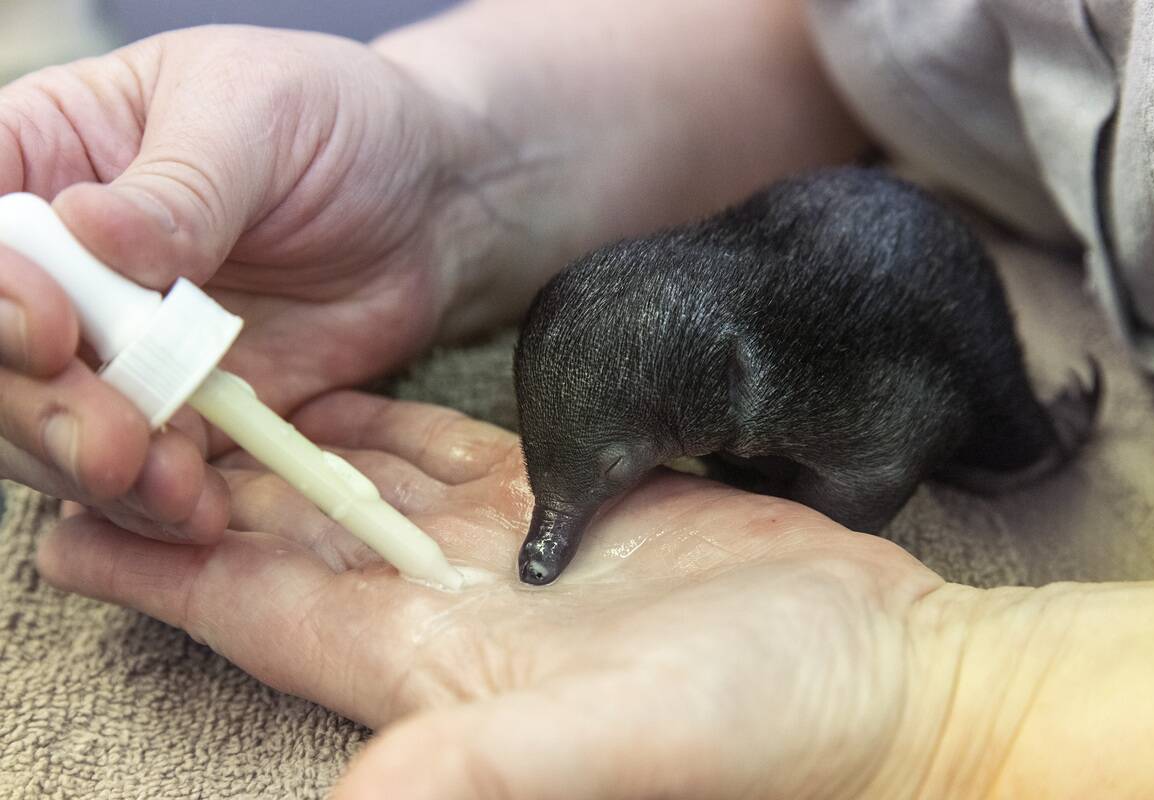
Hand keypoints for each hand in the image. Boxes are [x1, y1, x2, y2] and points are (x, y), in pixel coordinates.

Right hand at [0, 26, 475, 543]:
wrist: (430, 209)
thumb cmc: (338, 126)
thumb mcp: (259, 116)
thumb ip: (179, 184)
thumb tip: (90, 231)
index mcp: (45, 159)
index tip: (53, 331)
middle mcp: (61, 268)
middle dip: (38, 410)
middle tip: (115, 444)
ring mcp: (115, 349)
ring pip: (47, 432)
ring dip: (94, 477)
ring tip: (176, 490)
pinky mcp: (182, 413)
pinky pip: (140, 476)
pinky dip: (157, 503)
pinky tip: (200, 509)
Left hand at [37, 392, 963, 797]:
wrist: (881, 679)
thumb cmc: (763, 729)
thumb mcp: (614, 748)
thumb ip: (479, 771)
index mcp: (441, 673)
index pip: (270, 616)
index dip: (171, 573)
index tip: (69, 532)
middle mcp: (458, 619)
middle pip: (299, 546)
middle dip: (207, 493)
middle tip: (116, 422)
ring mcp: (516, 561)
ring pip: (369, 494)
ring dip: (289, 452)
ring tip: (207, 393)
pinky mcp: (577, 512)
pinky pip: (455, 460)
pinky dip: (393, 431)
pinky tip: (344, 402)